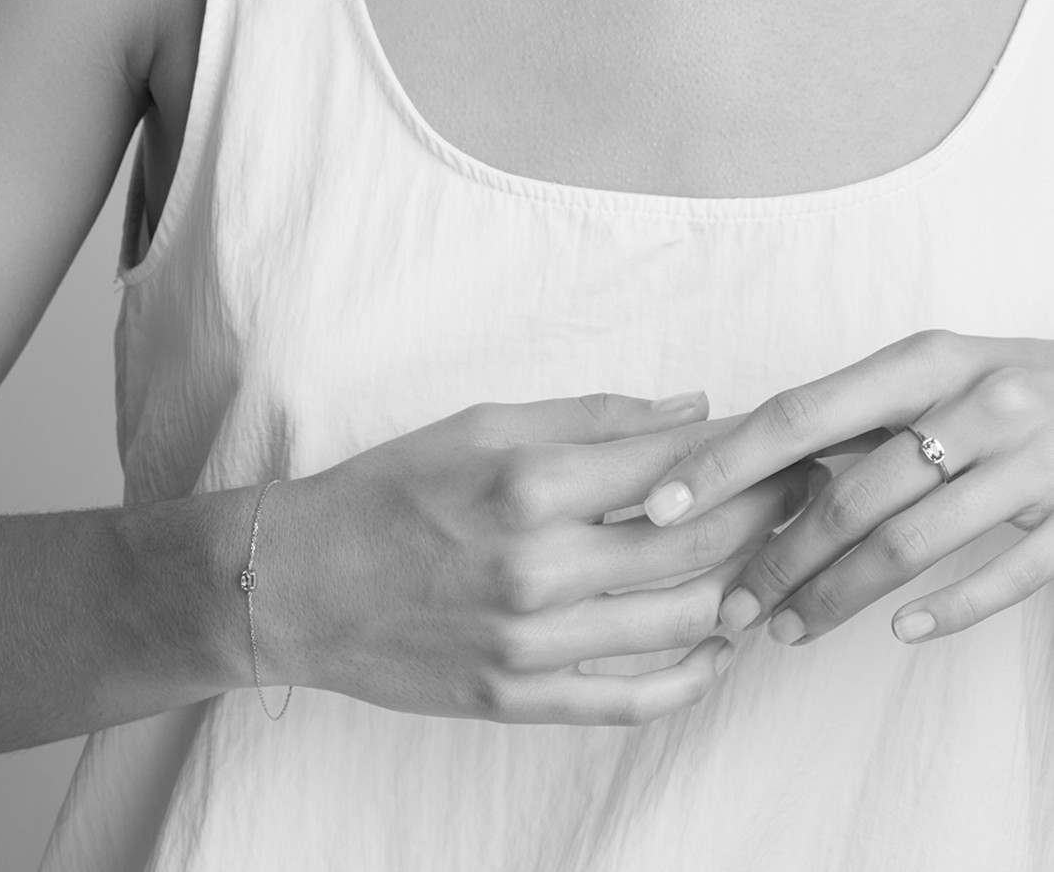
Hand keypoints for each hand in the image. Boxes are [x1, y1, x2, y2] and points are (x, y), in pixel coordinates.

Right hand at [278, 391, 814, 725]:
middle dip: (770, 511)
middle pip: (699, 543)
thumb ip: (593, 416)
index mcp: (531, 484)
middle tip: (808, 491)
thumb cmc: (390, 488)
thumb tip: (692, 405)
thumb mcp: (482, 423)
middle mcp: (539, 568)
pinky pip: (632, 701)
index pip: (677, 463)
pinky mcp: (518, 700)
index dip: (748, 449)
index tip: (792, 438)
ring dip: (743, 587)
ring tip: (771, 559)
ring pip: (682, 622)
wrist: (299, 582)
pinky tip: (720, 646)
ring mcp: (530, 645)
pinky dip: (692, 676)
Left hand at [642, 331, 1053, 647]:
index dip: (725, 464)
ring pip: (911, 545)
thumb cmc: (999, 382)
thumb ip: (850, 410)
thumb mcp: (930, 370)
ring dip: (836, 596)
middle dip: (776, 557)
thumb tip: (734, 453)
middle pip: (850, 494)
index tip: (661, 506)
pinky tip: (895, 630)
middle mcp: (978, 405)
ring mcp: (1033, 464)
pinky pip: (1005, 578)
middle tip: (728, 604)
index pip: (800, 415)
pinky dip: (946, 609)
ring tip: (786, 629)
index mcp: (924, 361)